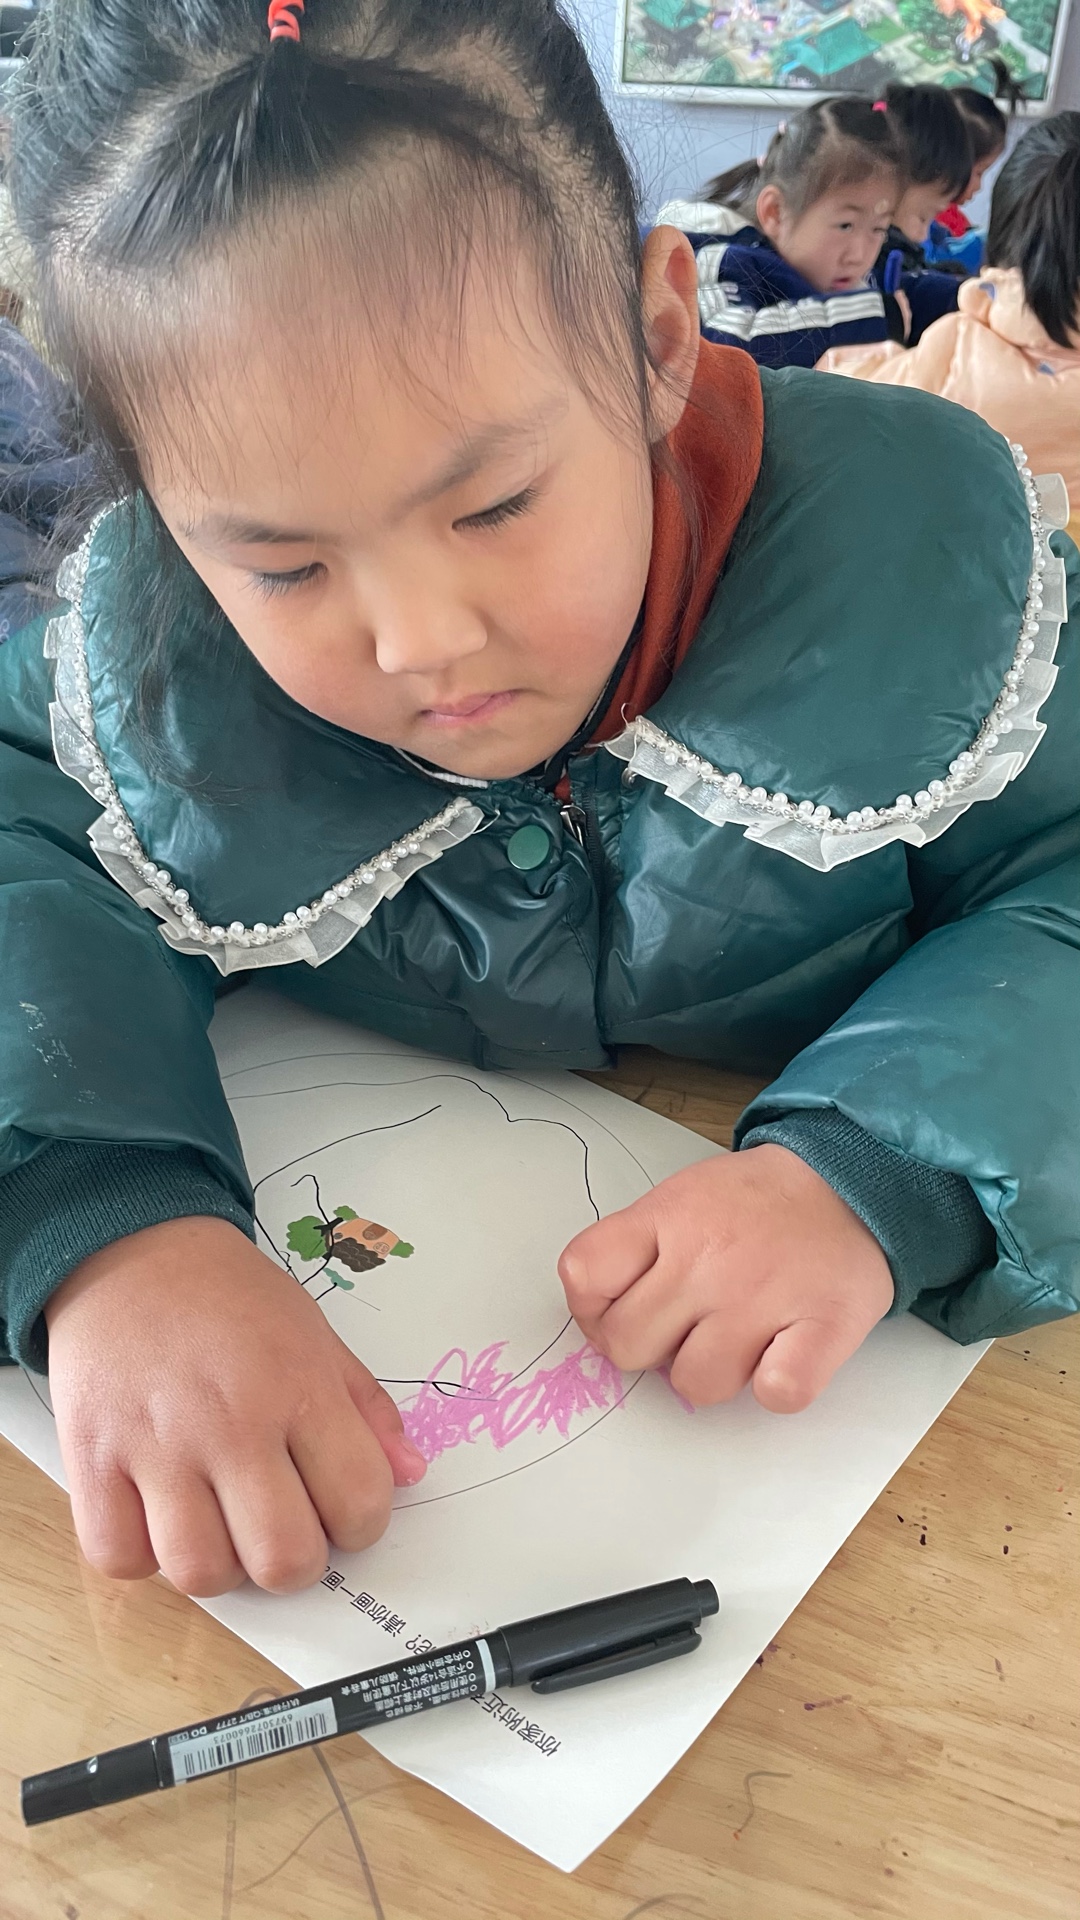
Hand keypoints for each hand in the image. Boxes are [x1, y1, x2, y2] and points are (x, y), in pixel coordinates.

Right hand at [45, 1217, 425, 1596]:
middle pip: (284, 1559)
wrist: (132, 1250)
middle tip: (279, 1525)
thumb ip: (368, 1408)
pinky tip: (156, 1517)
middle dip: (294, 1561)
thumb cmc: (230, 1297)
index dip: (360, 1525)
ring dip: (218, 1565)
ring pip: (201, 1572)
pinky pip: (119, 1557)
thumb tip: (411, 1473)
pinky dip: (141, 1555)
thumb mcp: (316, 1334)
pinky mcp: (90, 1458)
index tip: (338, 1510)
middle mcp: (231, 1422)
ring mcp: (155, 1445)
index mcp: (298, 1387)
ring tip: (216, 1524)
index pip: (360, 1503)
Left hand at [558, 1146, 893, 1413]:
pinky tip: (782, 1353)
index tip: (617, 1311)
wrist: (851, 1181)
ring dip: (713, 1371)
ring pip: (695, 1384)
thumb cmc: (758, 1202)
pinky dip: (776, 1385)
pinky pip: (776, 1393)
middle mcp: (708, 1258)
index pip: (583, 1274)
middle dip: (649, 1348)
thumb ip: (636, 1248)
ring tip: (740, 1334)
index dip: (592, 1308)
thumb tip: (603, 1320)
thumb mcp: (682, 1197)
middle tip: (684, 1327)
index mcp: (669, 1218)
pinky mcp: (824, 1328)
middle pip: (628, 1346)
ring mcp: (764, 1296)